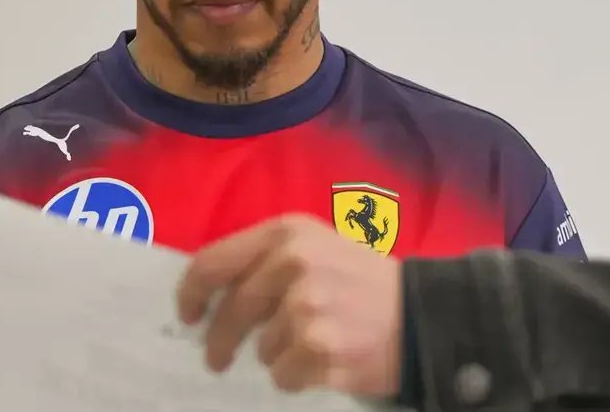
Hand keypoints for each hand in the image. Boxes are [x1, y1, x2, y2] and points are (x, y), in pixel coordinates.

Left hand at [176, 213, 403, 397]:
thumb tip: (211, 296)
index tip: (188, 314)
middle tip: (217, 359)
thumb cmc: (363, 282)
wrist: (420, 314)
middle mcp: (292, 262)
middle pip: (231, 311)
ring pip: (261, 349)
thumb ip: (268, 261)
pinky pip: (283, 375)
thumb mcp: (317, 248)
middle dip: (219, 341)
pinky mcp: (318, 346)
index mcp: (286, 233)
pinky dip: (297, 377)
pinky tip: (324, 362)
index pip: (214, 262)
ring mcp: (305, 305)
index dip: (191, 292)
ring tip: (311, 345)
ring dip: (278, 356)